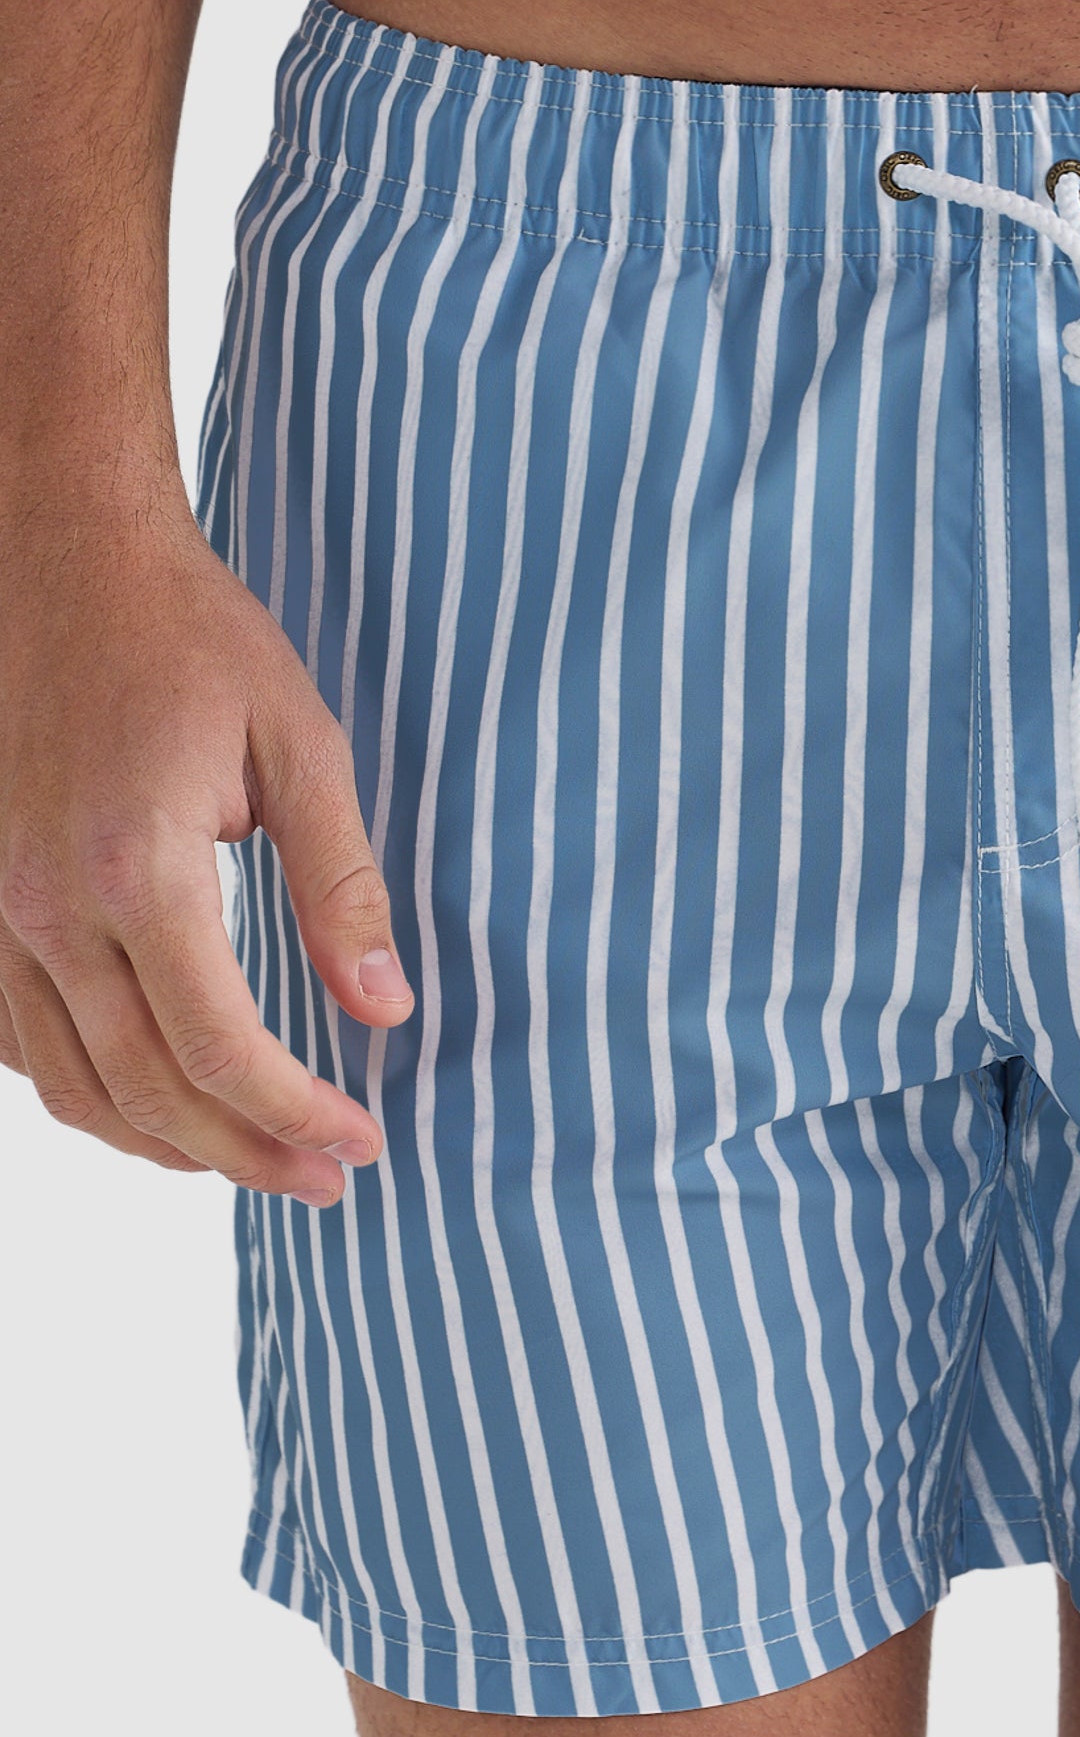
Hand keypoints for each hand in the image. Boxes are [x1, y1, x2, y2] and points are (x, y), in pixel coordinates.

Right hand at [0, 494, 412, 1205]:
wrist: (58, 554)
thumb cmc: (189, 638)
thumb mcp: (299, 745)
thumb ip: (342, 886)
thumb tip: (385, 1011)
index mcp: (135, 869)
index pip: (222, 1050)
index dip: (299, 1116)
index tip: (364, 1143)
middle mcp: (43, 907)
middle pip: (148, 1092)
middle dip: (247, 1155)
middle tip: (330, 1181)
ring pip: (73, 1087)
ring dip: (168, 1145)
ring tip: (255, 1160)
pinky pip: (19, 1044)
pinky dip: (90, 1095)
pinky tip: (157, 1102)